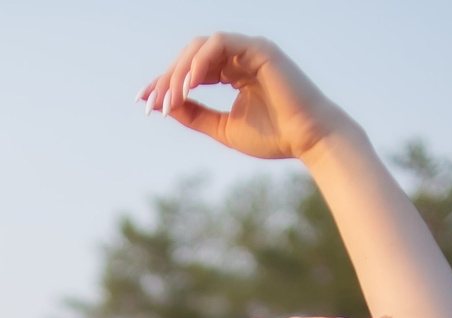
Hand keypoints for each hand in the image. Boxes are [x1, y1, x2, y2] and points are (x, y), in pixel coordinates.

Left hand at [140, 33, 339, 160]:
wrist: (308, 140)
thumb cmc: (273, 137)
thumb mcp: (222, 128)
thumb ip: (195, 114)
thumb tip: (164, 106)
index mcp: (233, 73)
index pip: (191, 71)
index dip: (165, 84)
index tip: (143, 103)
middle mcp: (239, 58)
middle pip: (189, 57)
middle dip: (167, 79)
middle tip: (153, 104)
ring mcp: (249, 50)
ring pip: (200, 47)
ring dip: (179, 71)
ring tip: (170, 98)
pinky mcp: (259, 48)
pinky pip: (221, 43)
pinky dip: (201, 61)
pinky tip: (189, 84)